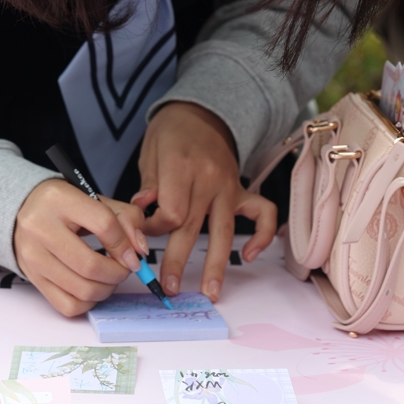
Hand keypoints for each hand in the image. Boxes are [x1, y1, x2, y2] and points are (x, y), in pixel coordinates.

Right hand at [14, 179, 146, 316]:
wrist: (24, 210)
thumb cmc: (64, 206)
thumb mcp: (96, 199)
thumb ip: (126, 218)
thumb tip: (139, 251)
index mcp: (59, 200)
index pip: (104, 225)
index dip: (126, 245)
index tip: (134, 255)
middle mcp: (40, 228)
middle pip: (91, 265)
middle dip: (118, 273)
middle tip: (124, 268)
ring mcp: (34, 256)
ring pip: (82, 289)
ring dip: (106, 289)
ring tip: (109, 278)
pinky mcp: (33, 278)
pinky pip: (68, 305)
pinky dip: (88, 302)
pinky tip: (91, 287)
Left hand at [133, 101, 277, 303]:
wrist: (202, 112)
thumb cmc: (171, 133)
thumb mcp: (151, 151)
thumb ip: (149, 183)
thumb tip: (141, 208)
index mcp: (182, 166)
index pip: (171, 211)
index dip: (155, 229)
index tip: (144, 234)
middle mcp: (209, 179)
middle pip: (192, 227)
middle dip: (178, 261)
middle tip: (169, 288)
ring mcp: (229, 187)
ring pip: (224, 231)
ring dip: (216, 264)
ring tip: (211, 291)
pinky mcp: (242, 192)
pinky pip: (263, 215)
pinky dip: (262, 236)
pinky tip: (250, 256)